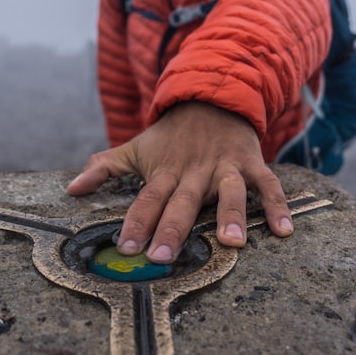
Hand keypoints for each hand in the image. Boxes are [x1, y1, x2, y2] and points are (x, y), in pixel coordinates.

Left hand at [67, 101, 293, 262]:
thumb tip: (71, 189)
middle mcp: (195, 170)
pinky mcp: (251, 164)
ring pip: (229, 191)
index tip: (125, 248)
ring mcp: (225, 166)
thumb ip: (104, 168)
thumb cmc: (171, 135)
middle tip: (163, 257)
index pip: (147, 198)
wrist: (211, 97)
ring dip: (231, 215)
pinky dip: (277, 206)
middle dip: (172, 228)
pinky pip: (267, 185)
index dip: (136, 222)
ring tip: (232, 243)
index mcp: (166, 169)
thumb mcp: (136, 147)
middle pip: (182, 201)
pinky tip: (284, 231)